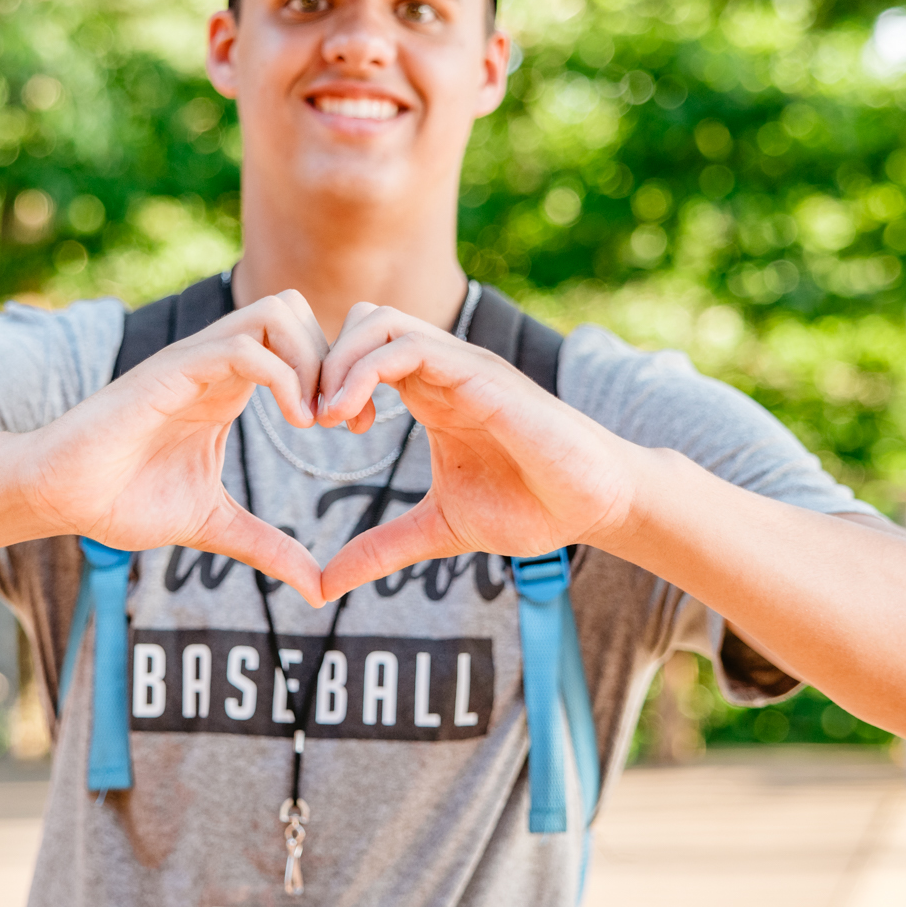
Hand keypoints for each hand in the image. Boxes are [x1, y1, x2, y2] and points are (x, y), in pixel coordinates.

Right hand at [20, 292, 328, 605]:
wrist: (61, 497)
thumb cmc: (123, 501)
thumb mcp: (214, 527)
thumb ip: (267, 547)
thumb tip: (316, 589)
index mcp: (230, 387)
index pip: (302, 341)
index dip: (341, 376)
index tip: (357, 430)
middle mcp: (216, 363)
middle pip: (296, 308)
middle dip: (336, 358)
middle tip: (345, 422)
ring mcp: (195, 361)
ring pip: (276, 311)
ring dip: (313, 359)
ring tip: (317, 421)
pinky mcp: (171, 370)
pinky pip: (241, 345)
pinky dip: (284, 376)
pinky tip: (296, 423)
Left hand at [313, 304, 637, 598]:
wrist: (593, 505)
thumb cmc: (530, 508)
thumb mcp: (437, 529)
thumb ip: (381, 548)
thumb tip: (325, 586)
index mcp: (431, 392)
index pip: (361, 349)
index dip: (326, 381)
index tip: (315, 430)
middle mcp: (442, 369)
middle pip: (362, 320)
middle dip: (322, 363)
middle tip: (312, 421)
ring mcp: (461, 366)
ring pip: (378, 320)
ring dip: (339, 363)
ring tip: (327, 419)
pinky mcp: (480, 375)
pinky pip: (410, 346)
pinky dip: (365, 372)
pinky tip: (353, 421)